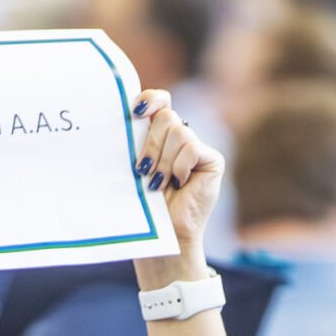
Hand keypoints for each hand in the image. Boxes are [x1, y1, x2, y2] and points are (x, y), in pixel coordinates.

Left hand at [129, 89, 224, 286]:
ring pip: (178, 131)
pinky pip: (191, 147)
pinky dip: (180, 166)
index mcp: (159, 136)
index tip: (135, 112)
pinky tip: (179, 184)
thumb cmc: (144, 208)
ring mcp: (196, 148)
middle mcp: (179, 138)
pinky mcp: (211, 159)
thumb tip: (124, 115)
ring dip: (163, 161)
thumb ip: (134, 142)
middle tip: (143, 172)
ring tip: (159, 185)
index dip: (150, 99)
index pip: (159, 100)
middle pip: (165, 116)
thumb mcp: (134, 169)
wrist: (163, 235)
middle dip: (150, 144)